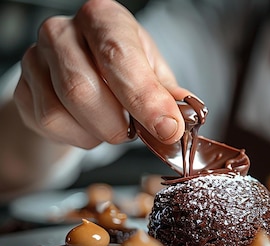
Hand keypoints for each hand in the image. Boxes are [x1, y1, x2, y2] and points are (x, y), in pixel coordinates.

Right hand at [13, 0, 191, 148]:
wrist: (85, 73)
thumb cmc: (124, 68)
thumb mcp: (154, 72)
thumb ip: (167, 95)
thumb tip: (180, 119)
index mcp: (103, 18)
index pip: (118, 56)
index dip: (145, 98)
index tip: (167, 128)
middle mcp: (61, 31)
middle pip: (82, 88)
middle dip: (117, 124)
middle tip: (135, 132)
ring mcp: (35, 58)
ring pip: (62, 111)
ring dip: (97, 132)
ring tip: (114, 126)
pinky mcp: (22, 88)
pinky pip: (47, 124)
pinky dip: (77, 137)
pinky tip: (90, 127)